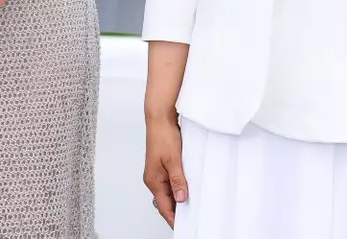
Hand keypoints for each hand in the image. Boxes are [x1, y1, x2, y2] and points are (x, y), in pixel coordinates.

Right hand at [143, 113, 186, 227]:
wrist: (160, 119)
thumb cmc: (162, 136)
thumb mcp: (173, 160)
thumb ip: (177, 180)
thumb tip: (181, 198)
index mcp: (153, 180)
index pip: (164, 207)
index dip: (174, 219)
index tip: (185, 227)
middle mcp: (154, 179)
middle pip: (166, 202)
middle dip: (178, 211)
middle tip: (193, 217)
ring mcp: (158, 173)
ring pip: (169, 192)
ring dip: (179, 198)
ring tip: (193, 204)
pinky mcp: (163, 167)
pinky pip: (171, 183)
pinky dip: (179, 187)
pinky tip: (188, 187)